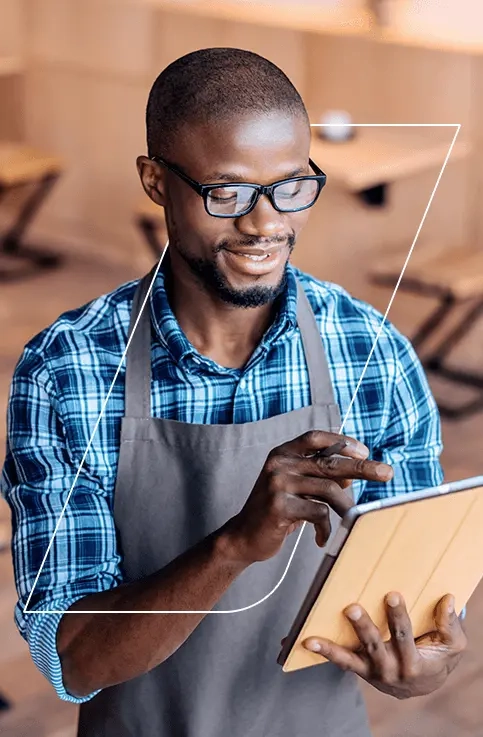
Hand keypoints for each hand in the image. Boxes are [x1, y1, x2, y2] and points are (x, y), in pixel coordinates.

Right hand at [225, 430, 392, 564]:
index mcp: (282, 454)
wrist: (243, 536)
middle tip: (387, 473)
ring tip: (351, 520)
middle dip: (363, 468)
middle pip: (330, 462)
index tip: (364, 451)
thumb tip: (352, 474)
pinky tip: (321, 538)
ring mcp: (278, 483)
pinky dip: (325, 528)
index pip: (315, 437)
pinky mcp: (280, 506)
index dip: (342, 441)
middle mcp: (279, 464)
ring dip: (346, 508)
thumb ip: (319, 477)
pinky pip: (318, 513)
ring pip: (329, 490)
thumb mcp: (296, 488)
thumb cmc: (276, 511)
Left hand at [302, 592, 466, 699]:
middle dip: (363, 627)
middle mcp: (389, 670)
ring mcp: (371, 671)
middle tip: (352, 608)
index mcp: (412, 663)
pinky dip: (323, 653)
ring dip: (330, 648)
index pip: (404, 636)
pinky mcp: (359, 668)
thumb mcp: (452, 644)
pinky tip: (305, 643)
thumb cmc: (437, 656)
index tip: (392, 595)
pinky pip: (340, 662)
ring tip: (311, 639)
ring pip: (349, 659)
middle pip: (374, 646)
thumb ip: (450, 624)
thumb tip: (449, 600)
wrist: (423, 683)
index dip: (397, 616)